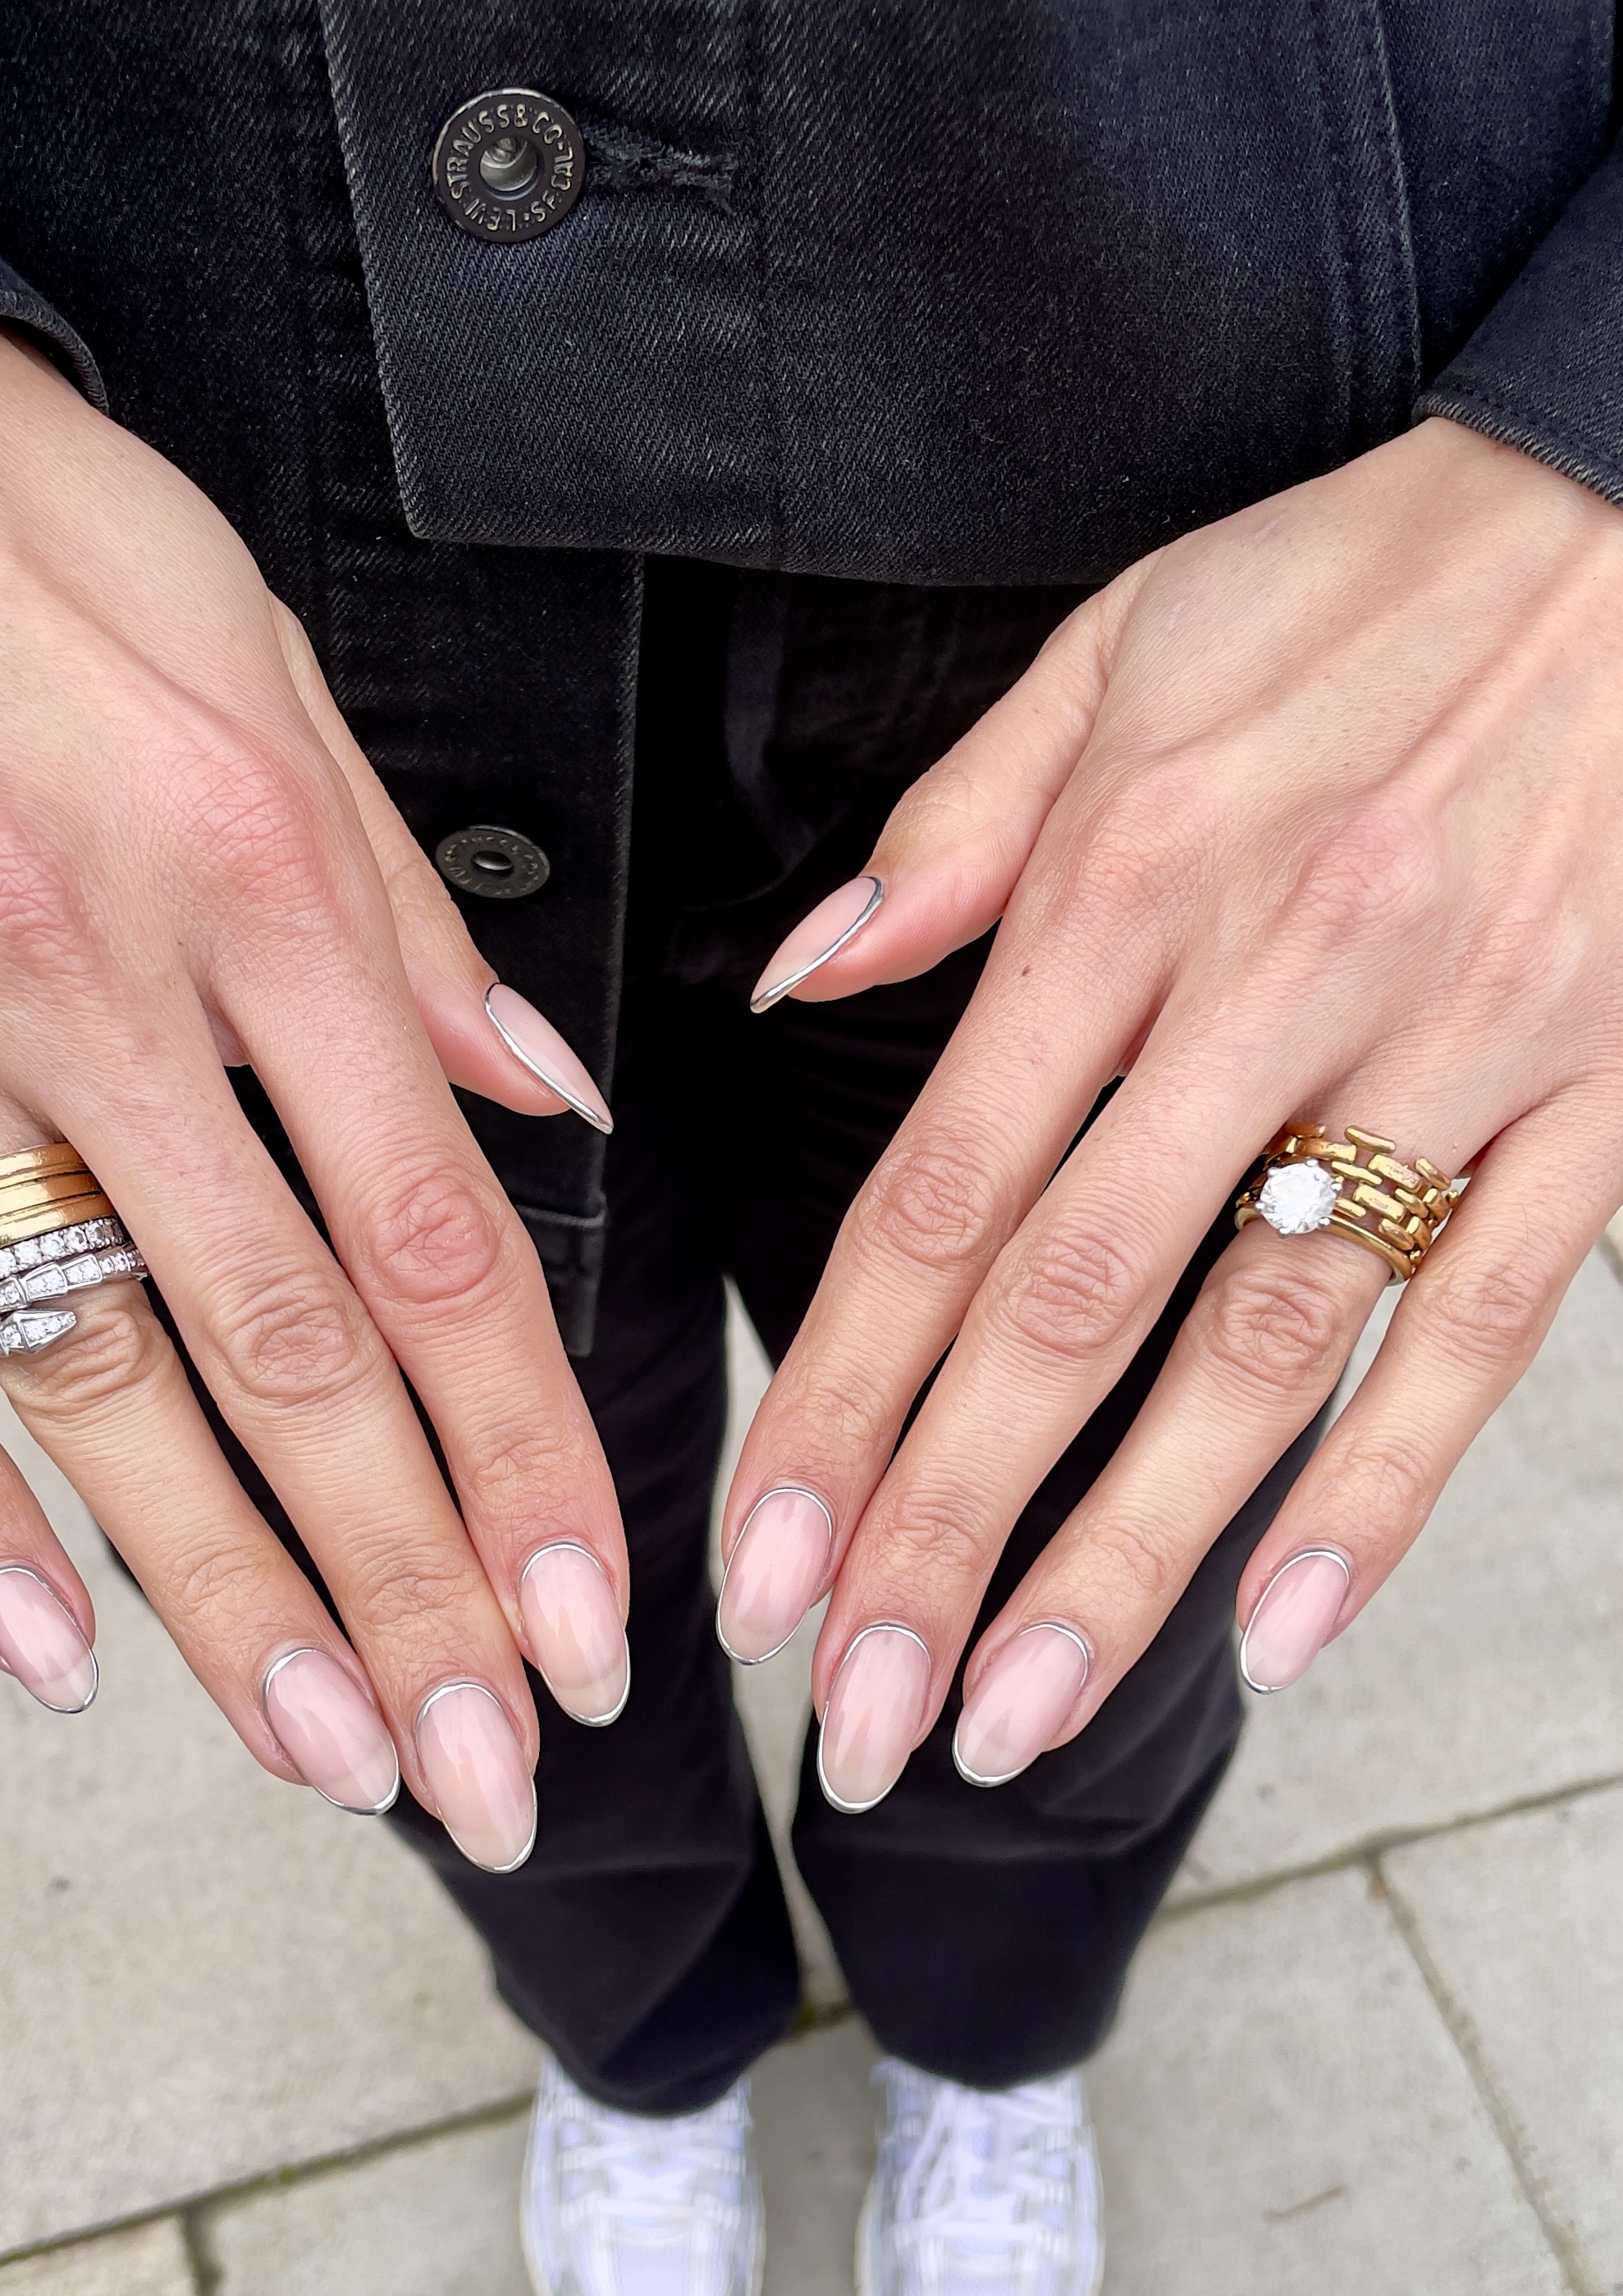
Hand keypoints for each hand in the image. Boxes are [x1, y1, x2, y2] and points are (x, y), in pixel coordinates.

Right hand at [0, 313, 627, 1867]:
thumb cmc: (13, 519)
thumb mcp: (254, 653)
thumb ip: (399, 909)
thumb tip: (547, 1103)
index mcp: (248, 876)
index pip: (436, 1235)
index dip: (525, 1451)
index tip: (597, 1610)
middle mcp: (86, 980)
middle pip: (288, 1352)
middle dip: (410, 1585)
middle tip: (499, 1766)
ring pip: (89, 1374)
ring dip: (224, 1593)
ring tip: (331, 1761)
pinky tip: (51, 1651)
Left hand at [720, 420, 1622, 1806]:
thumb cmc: (1373, 579)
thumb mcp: (1125, 643)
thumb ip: (955, 832)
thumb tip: (799, 977)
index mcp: (1131, 881)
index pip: (940, 1192)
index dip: (839, 1392)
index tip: (759, 1555)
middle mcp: (1277, 983)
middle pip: (1071, 1306)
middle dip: (944, 1527)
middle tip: (851, 1706)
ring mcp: (1452, 1053)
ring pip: (1266, 1349)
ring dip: (1131, 1555)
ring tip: (1017, 1716)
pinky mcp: (1601, 1093)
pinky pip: (1490, 1325)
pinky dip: (1387, 1486)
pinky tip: (1288, 1632)